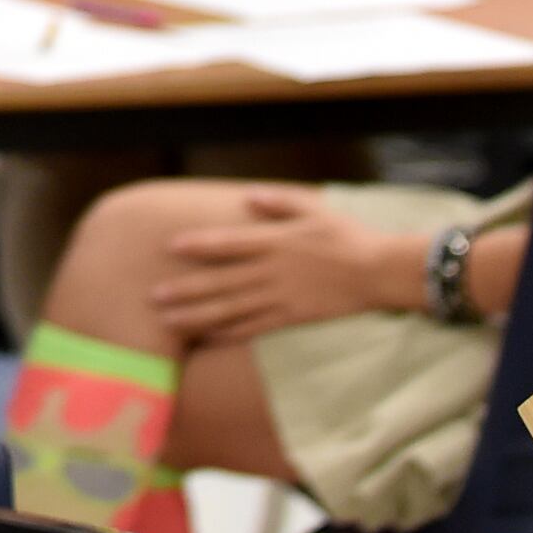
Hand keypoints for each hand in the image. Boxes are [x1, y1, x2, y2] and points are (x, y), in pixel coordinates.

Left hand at [148, 187, 421, 341]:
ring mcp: (281, 297)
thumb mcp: (314, 209)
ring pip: (231, 309)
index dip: (199, 245)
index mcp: (276, 242)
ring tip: (168, 322)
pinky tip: (207, 336)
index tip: (171, 246)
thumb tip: (247, 196)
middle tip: (153, 297)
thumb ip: (279, 202)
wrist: (379, 272)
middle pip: (221, 282)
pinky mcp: (292, 317)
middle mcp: (272, 271)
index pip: (229, 244)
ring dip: (197, 315)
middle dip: (185, 290)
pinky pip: (255, 327)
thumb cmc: (347, 237)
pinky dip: (229, 332)